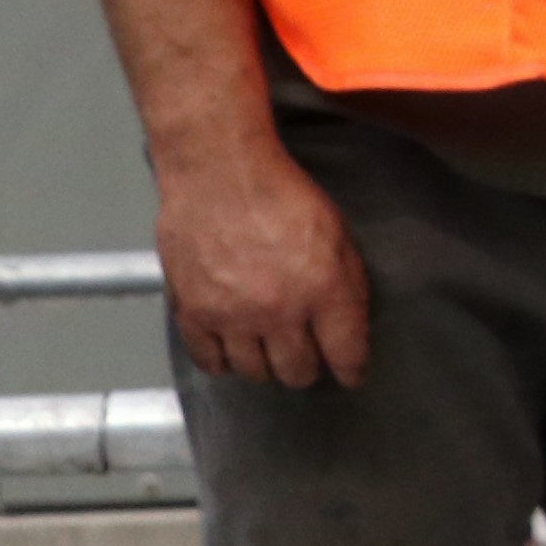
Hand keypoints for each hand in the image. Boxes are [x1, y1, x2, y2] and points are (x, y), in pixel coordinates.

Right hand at [161, 142, 370, 390]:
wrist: (218, 171)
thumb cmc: (281, 191)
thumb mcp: (336, 231)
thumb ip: (347, 282)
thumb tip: (349, 324)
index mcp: (323, 289)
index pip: (346, 354)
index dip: (351, 369)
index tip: (350, 374)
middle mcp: (279, 312)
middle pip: (297, 372)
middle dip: (306, 368)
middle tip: (305, 356)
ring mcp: (232, 317)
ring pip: (254, 372)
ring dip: (264, 365)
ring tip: (266, 349)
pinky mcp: (193, 313)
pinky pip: (209, 361)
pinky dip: (221, 361)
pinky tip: (230, 349)